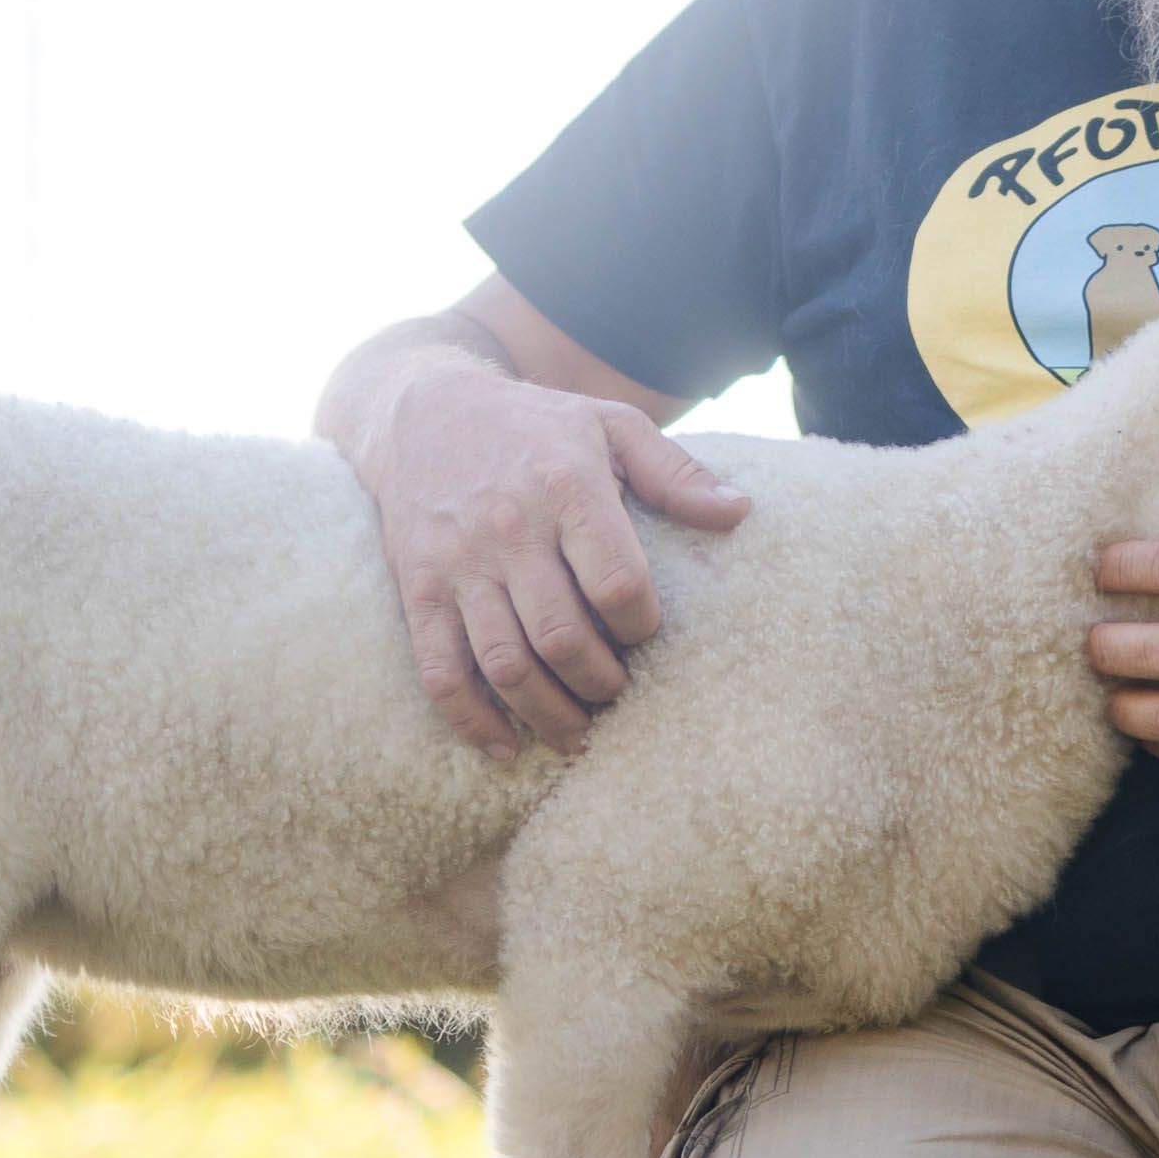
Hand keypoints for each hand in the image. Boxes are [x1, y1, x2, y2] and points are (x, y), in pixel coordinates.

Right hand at [360, 368, 749, 753]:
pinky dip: (472, 720)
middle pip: (561, 636)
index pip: (616, 583)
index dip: (642, 625)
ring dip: (547, 713)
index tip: (645, 633)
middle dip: (600, 682)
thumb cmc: (536, 425)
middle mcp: (509, 531)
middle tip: (618, 693)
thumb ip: (676, 472)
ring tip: (580, 735)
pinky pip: (440, 671)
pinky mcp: (418, 591)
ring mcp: (458, 566)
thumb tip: (740, 511)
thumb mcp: (611, 426)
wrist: (423, 411)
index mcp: (567, 489)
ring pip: (504, 664)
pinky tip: (506, 746)